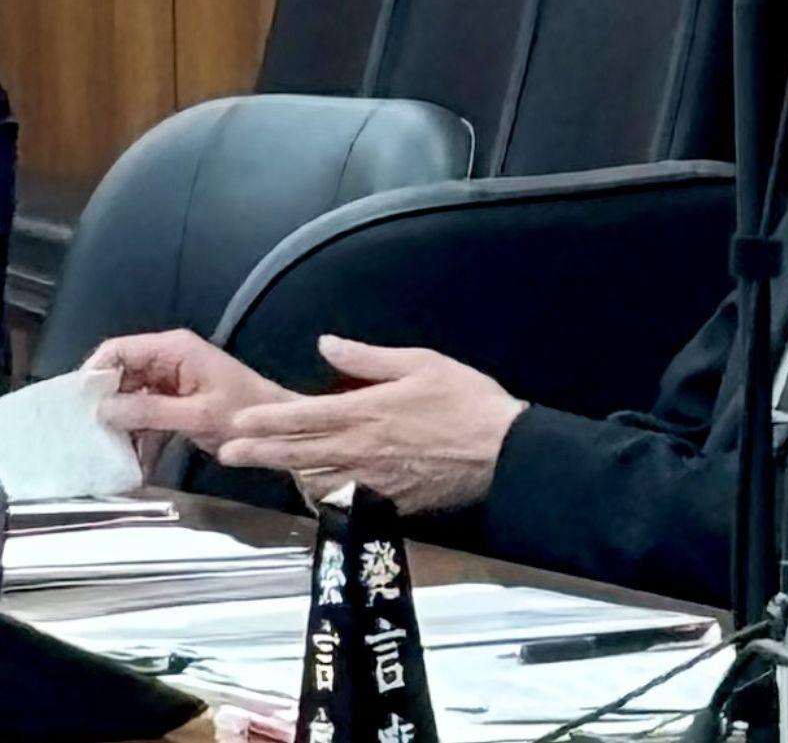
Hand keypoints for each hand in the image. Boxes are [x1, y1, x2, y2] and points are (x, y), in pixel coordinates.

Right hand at [92, 330, 296, 463]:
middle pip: (118, 373)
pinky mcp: (175, 399)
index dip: (94, 374)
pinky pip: (143, 411)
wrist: (280, 430)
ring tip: (106, 449)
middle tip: (88, 434)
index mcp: (174, 349)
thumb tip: (103, 408)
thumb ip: (149, 411)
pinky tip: (130, 457)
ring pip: (127, 395)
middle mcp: (169, 358)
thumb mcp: (197, 415)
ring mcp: (171, 378)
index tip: (79, 407)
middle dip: (103, 402)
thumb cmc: (245, 415)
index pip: (117, 350)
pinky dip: (136, 431)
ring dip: (118, 421)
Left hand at [215, 337, 527, 515]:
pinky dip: (324, 493)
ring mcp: (370, 480)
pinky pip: (343, 498)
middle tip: (228, 453)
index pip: (302, 416)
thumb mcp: (422, 363)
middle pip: (296, 453)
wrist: (501, 452)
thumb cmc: (466, 401)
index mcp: (365, 412)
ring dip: (288, 474)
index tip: (238, 421)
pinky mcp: (386, 501)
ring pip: (314, 480)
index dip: (266, 419)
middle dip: (258, 452)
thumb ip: (368, 358)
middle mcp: (358, 449)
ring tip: (270, 468)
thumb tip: (326, 345)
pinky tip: (318, 488)